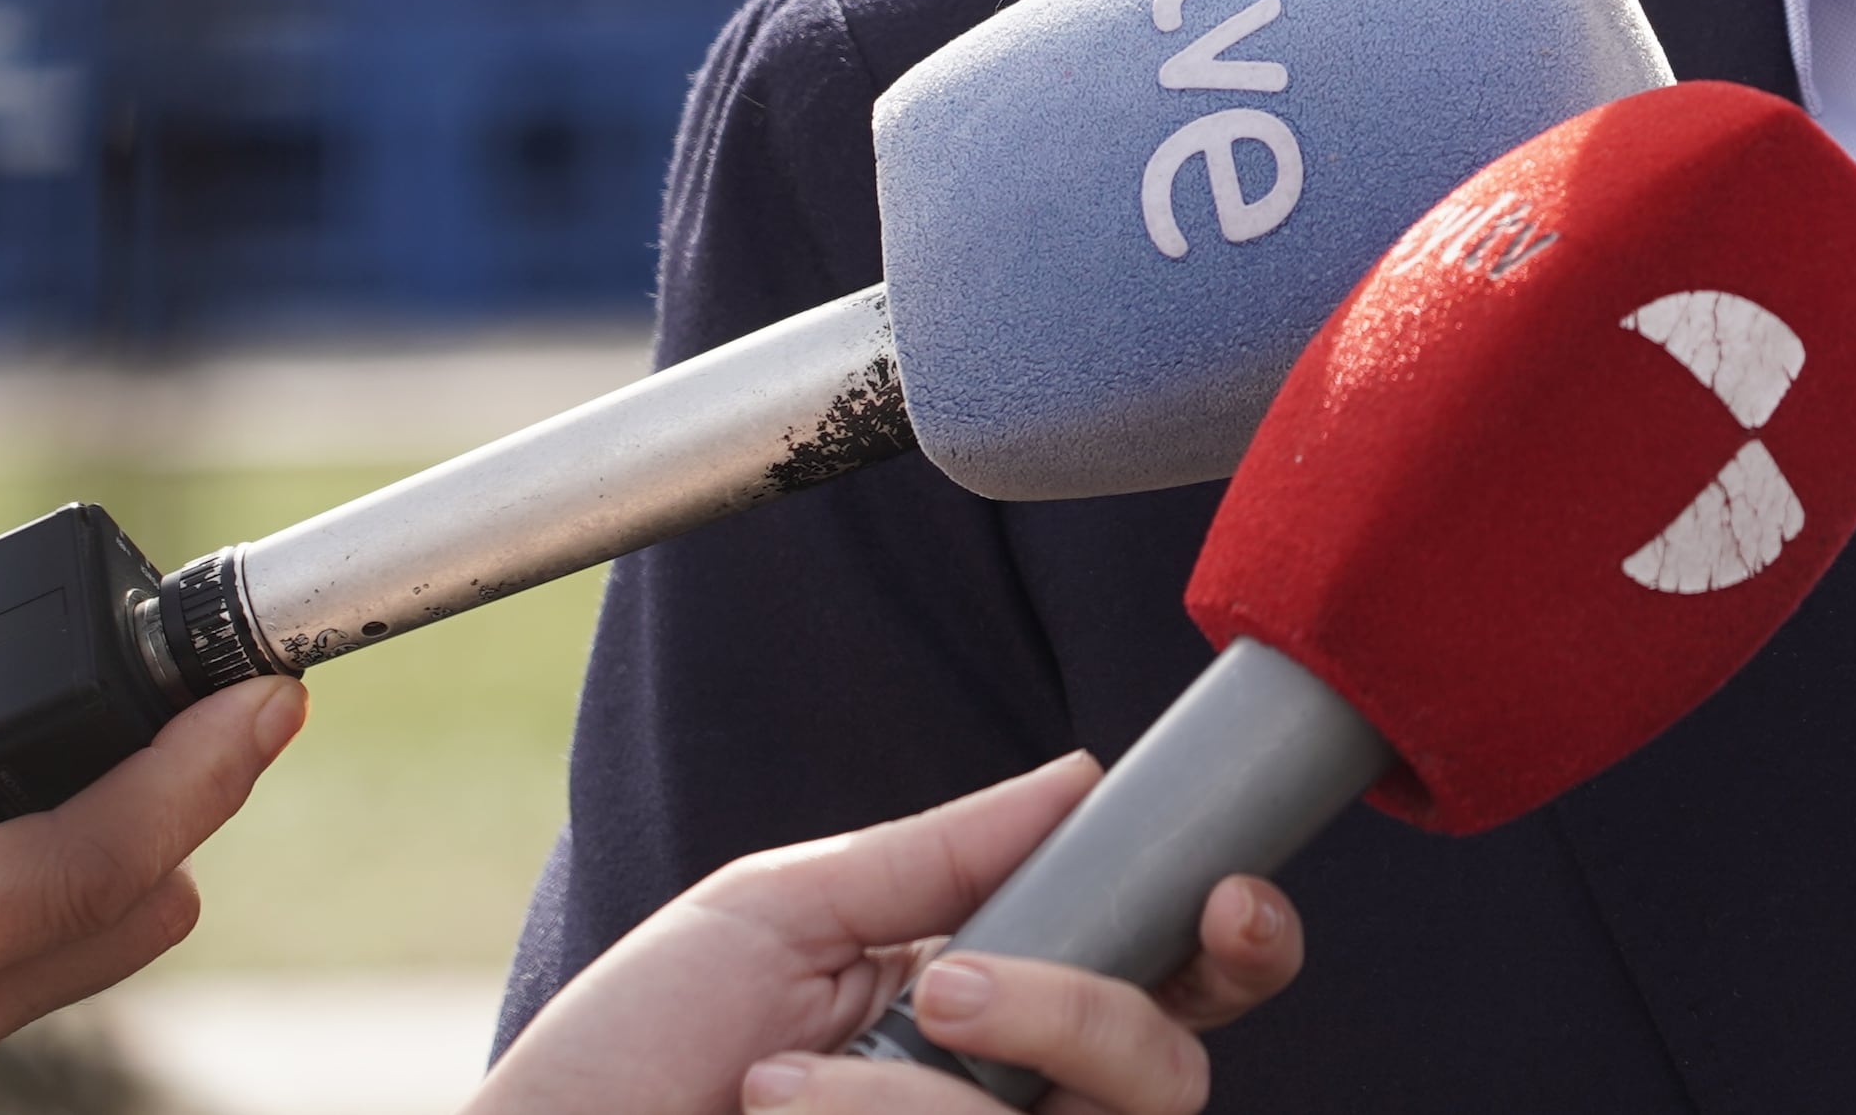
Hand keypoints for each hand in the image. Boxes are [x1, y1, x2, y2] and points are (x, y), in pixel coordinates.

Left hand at [468, 747, 1304, 1114]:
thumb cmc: (616, 1066)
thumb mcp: (773, 915)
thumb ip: (939, 854)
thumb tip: (1089, 772)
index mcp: (992, 1014)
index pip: (1170, 985)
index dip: (1239, 942)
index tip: (1226, 894)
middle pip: (1170, 1075)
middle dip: (1086, 1014)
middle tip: (955, 984)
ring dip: (927, 1098)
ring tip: (778, 1081)